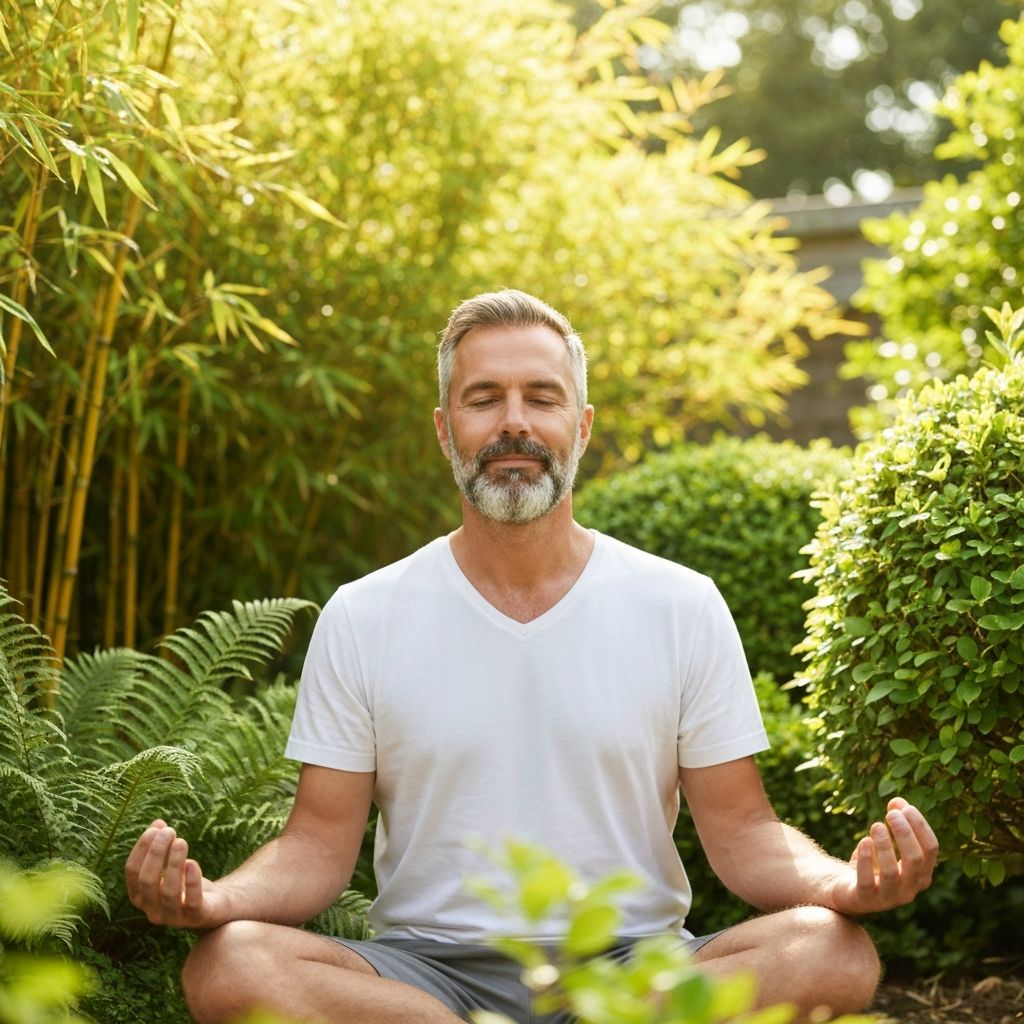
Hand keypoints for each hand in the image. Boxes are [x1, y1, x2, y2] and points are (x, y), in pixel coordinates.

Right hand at [124, 820, 230, 928]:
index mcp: (141, 897)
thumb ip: (163, 845)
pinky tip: (193, 863)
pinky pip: (193, 902)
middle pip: (147, 882)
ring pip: (169, 893)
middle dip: (156, 853)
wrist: (217, 904)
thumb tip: (157, 823)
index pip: (132, 873)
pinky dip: (192, 882)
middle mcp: (153, 911)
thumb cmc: (187, 882)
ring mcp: (174, 918)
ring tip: (181, 842)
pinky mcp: (197, 917)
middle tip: (169, 831)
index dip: (141, 850)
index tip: (154, 829)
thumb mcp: (172, 863)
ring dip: (174, 864)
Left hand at [831, 798, 938, 915]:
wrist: (847, 891)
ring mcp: (888, 897)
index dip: (920, 825)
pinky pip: (867, 881)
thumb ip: (895, 823)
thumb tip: (897, 802)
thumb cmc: (874, 865)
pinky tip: (863, 841)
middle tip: (890, 814)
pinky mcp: (865, 899)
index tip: (905, 807)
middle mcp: (910, 889)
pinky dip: (866, 859)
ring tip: (875, 825)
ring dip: (884, 845)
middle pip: (915, 860)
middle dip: (904, 833)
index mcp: (921, 874)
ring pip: (892, 872)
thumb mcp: (886, 842)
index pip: (930, 848)